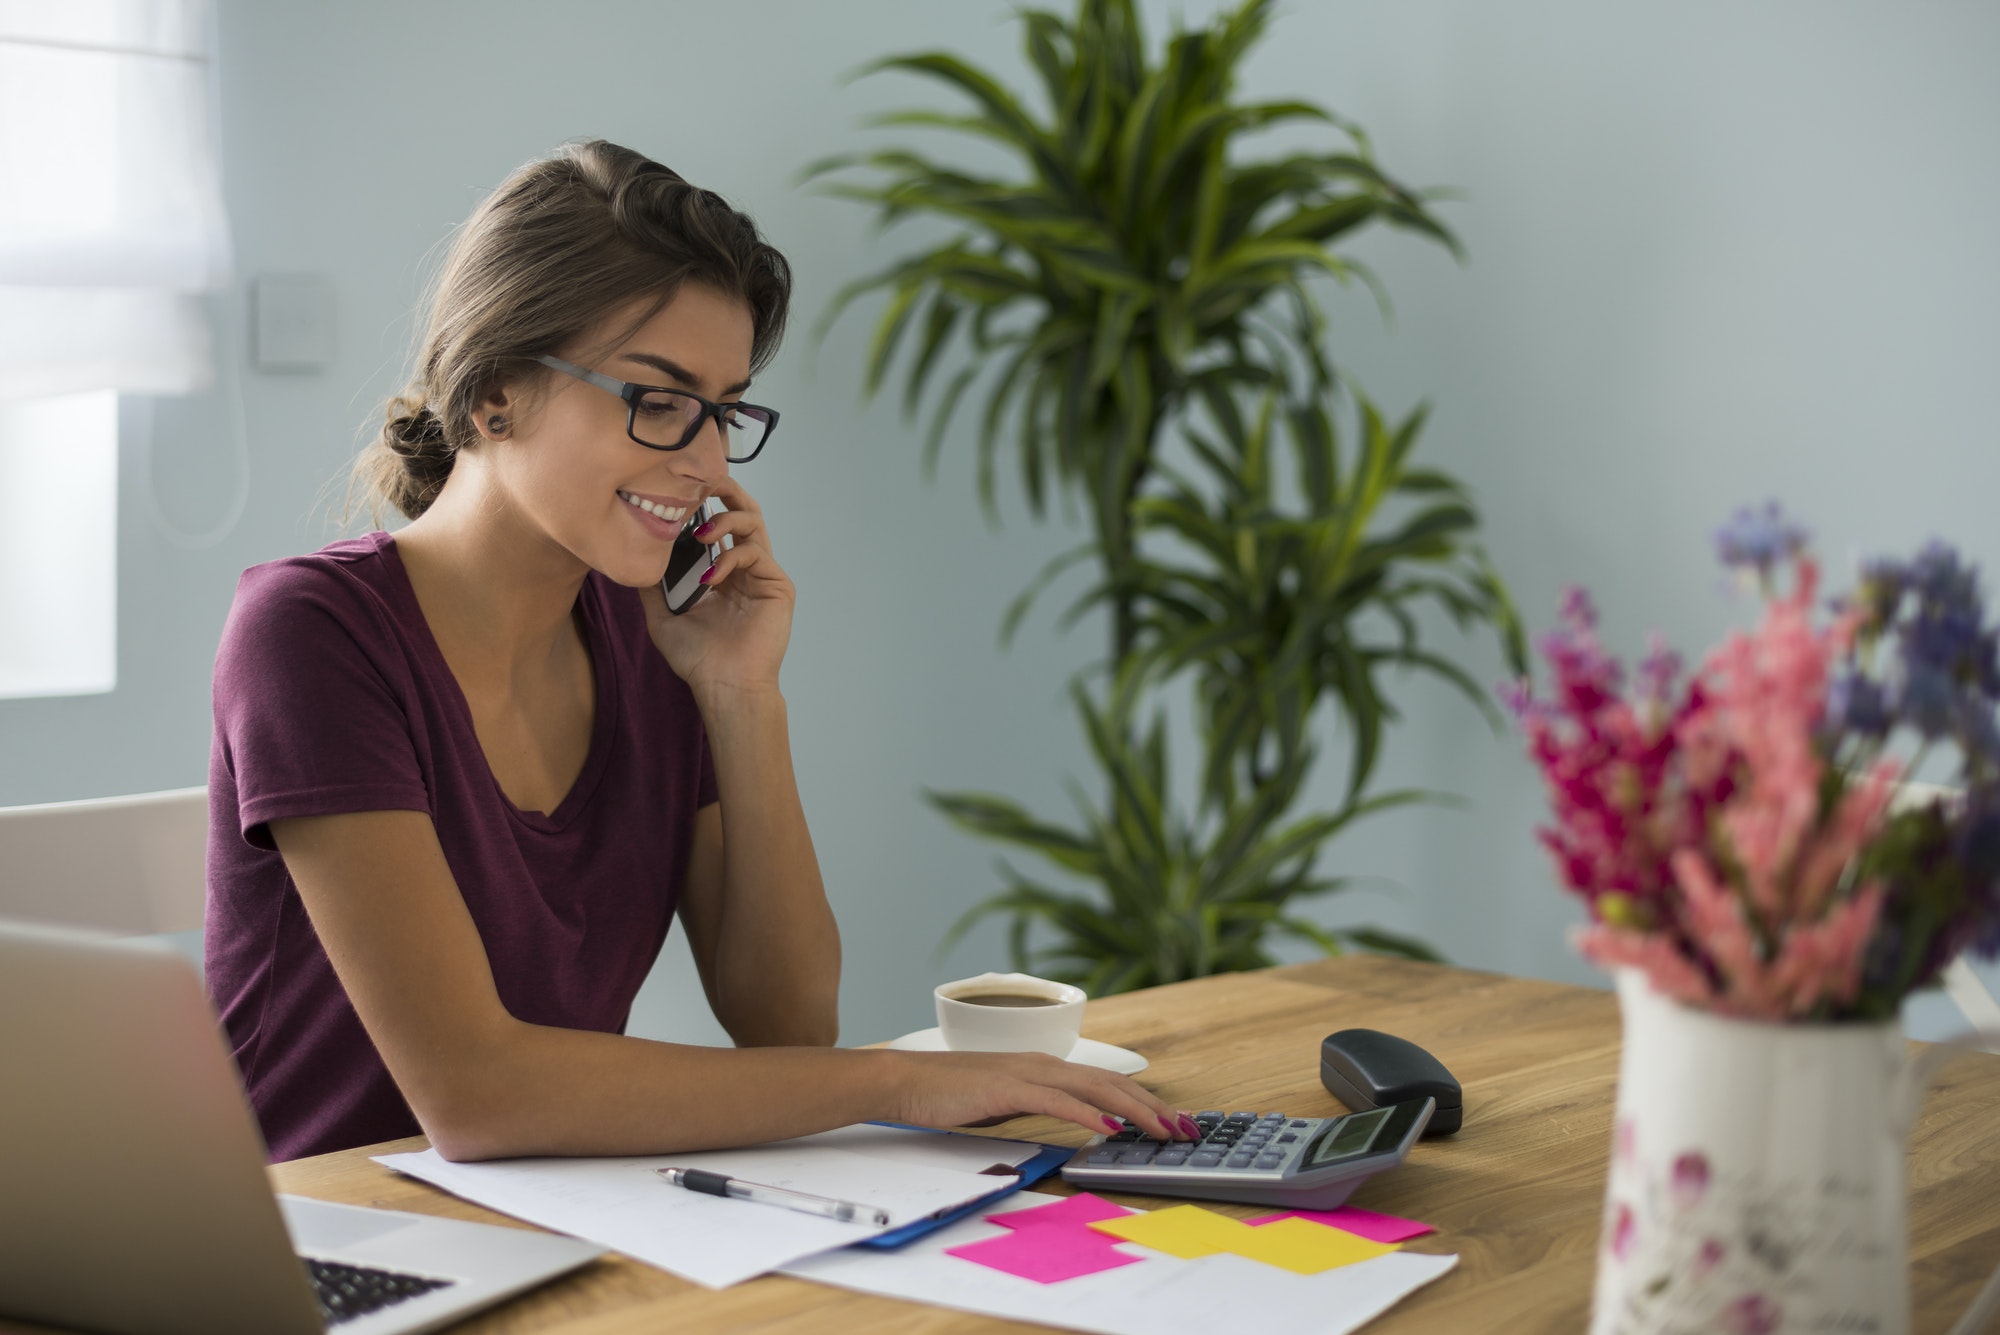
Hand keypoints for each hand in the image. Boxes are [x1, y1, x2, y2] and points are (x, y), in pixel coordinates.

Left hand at [641, 475, 792, 698]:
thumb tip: (633, 558)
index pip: (718, 524)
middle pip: (744, 512)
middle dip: (725, 490)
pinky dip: (730, 557)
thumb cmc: (699, 660)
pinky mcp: (778, 586)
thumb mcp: (662, 617)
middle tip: (703, 481)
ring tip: (700, 534)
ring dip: (725, 519)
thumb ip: (652, 586)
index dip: (703, 504)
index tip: (680, 491)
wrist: (724, 687)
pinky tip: (710, 576)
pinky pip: (756, 553)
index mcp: (724, 572)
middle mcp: (746, 569)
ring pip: (753, 523)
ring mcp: (764, 576)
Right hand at [881, 1050, 1201, 1141]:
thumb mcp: (1006, 1101)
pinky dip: (1088, 1112)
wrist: (906, 1082)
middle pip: (1113, 1082)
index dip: (1145, 1100)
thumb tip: (1074, 1122)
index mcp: (1045, 1068)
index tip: (1173, 1121)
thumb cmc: (950, 1094)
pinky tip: (1110, 1125)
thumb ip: (1040, 1106)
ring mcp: (1027, 1073)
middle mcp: (1043, 1064)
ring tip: (1165, 1129)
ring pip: (1095, 1088)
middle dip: (1155, 1106)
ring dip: (1135, 1109)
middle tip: (1188, 1129)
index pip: (1107, 1082)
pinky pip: (1058, 1101)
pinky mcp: (1008, 1088)